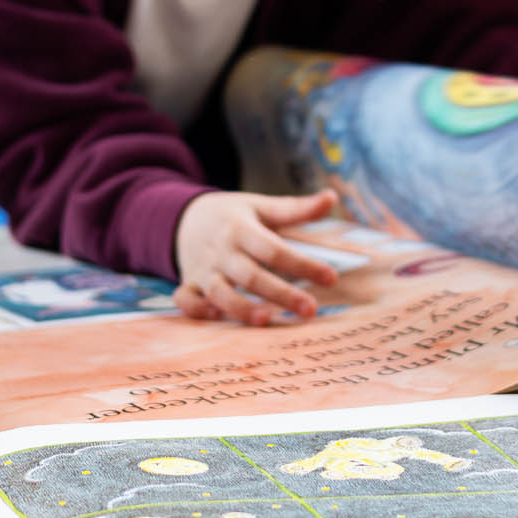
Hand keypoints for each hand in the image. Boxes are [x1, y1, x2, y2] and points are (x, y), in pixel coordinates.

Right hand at [174, 190, 339, 324]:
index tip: (331, 277)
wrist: (185, 218)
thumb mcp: (260, 206)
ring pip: (218, 292)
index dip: (302, 264)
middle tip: (310, 309)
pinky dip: (198, 311)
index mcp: (241, 229)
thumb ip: (295, 208)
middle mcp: (222, 251)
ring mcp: (203, 270)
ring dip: (240, 308)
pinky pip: (186, 300)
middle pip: (250, 275)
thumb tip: (331, 198)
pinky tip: (220, 319)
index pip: (274, 249)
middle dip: (280, 293)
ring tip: (268, 320)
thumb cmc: (233, 216)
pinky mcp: (189, 284)